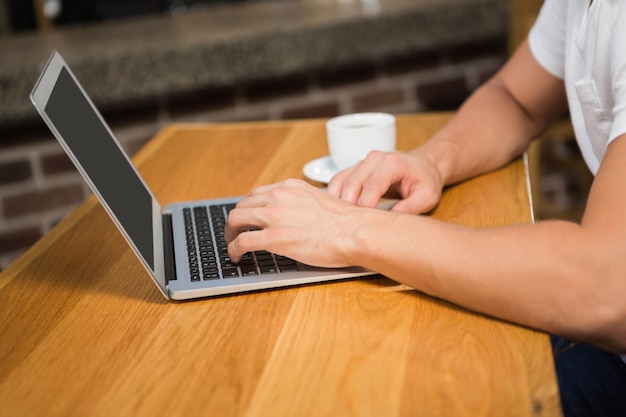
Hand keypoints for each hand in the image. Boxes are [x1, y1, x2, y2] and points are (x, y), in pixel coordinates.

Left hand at [225, 179, 369, 266]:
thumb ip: (304, 204)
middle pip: (243, 205)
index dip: (250, 208)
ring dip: (230, 234)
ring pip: (236, 220)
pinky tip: (236, 257)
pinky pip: (242, 242)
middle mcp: (279, 196)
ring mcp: (274, 216)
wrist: (354, 232)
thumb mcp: (322, 201)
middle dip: (236, 220)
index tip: (248, 218)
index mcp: (291, 187)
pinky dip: (234, 250)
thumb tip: (301, 217)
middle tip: (236, 233)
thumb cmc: (347, 223)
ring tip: (232, 245)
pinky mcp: (273, 237)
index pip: (259, 194)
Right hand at [327, 150, 443, 213]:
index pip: (372, 185)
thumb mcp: (427, 196)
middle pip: (352, 182)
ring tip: (338, 220)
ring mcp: (363, 162)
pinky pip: (339, 180)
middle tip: (347, 226)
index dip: (365, 205)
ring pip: (341, 180)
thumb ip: (411, 207)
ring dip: (336, 200)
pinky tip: (335, 211)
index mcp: (392, 163)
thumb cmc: (425, 180)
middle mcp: (374, 159)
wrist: (423, 165)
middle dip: (348, 205)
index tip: (363, 224)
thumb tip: (390, 221)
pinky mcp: (356, 169)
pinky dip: (334, 195)